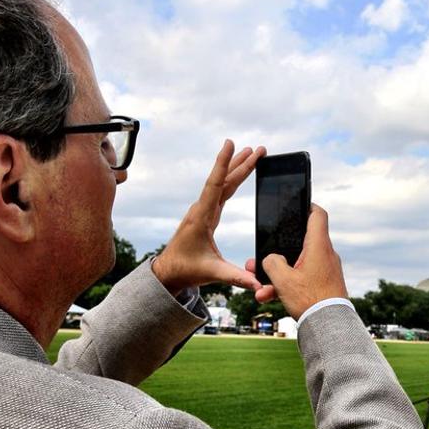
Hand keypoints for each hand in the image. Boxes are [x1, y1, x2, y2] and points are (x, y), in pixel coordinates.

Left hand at [152, 141, 264, 295]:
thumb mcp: (212, 273)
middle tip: (258, 149)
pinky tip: (240, 173)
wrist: (169, 272)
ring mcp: (204, 210)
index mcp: (201, 217)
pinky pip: (222, 192)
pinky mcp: (207, 215)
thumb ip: (236, 277)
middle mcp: (202, 209)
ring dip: (238, 168)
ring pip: (223, 184)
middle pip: (224, 180)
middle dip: (241, 163)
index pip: (215, 185)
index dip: (223, 164)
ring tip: (253, 153)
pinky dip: (233, 180)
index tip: (230, 144)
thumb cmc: (186, 270)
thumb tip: (259, 285)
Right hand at [259, 205, 347, 319]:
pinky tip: (269, 298)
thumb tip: (271, 259)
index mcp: (318, 245)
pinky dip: (287, 286)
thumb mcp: (282, 279)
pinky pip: (302, 279)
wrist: (329, 326)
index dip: (306, 205)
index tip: (295, 204)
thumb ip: (271, 263)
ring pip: (297, 265)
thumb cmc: (310, 299)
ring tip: (260, 289)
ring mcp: (325, 270)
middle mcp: (325, 255)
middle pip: (299, 243)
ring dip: (278, 275)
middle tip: (259, 260)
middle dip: (277, 254)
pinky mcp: (324, 284)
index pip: (317, 214)